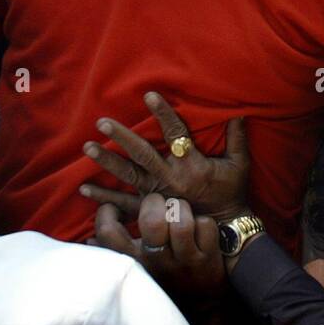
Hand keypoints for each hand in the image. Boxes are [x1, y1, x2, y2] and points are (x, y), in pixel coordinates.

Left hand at [79, 91, 249, 221]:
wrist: (226, 230)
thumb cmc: (232, 193)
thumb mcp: (239, 165)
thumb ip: (237, 138)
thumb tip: (239, 112)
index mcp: (192, 165)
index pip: (175, 133)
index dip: (163, 113)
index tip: (149, 95)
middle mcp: (171, 178)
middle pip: (143, 154)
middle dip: (122, 137)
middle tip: (102, 122)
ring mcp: (157, 196)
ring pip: (128, 176)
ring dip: (107, 161)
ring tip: (87, 147)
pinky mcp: (150, 210)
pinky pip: (123, 205)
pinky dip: (103, 198)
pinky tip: (84, 188)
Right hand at [89, 189, 225, 305]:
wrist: (202, 304)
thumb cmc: (163, 276)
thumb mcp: (136, 267)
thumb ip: (115, 252)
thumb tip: (89, 241)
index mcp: (134, 261)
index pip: (109, 232)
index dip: (107, 212)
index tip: (114, 208)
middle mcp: (157, 261)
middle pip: (152, 220)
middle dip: (154, 202)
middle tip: (157, 204)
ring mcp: (185, 260)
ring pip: (181, 220)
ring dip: (181, 208)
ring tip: (179, 211)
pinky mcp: (209, 258)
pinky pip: (205, 226)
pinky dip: (203, 222)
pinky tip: (199, 228)